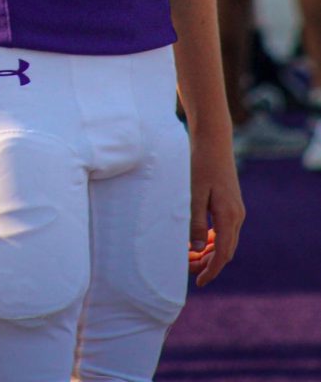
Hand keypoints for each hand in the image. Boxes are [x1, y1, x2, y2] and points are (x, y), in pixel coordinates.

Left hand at [187, 130, 244, 286]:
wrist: (214, 142)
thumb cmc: (200, 164)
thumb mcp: (193, 193)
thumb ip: (194, 221)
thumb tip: (195, 248)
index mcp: (228, 216)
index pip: (222, 253)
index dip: (211, 270)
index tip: (199, 282)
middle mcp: (236, 216)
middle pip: (225, 250)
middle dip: (208, 263)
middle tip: (188, 270)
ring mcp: (236, 210)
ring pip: (225, 241)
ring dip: (209, 252)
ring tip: (189, 257)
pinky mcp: (231, 204)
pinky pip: (224, 230)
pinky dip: (212, 239)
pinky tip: (197, 240)